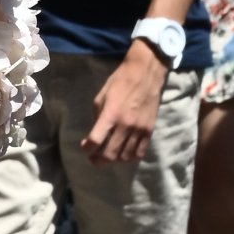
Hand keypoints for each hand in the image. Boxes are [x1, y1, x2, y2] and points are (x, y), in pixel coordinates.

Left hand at [83, 40, 166, 162]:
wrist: (146, 73)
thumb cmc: (120, 82)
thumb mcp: (101, 97)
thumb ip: (97, 118)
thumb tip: (93, 137)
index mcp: (110, 114)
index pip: (95, 141)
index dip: (87, 148)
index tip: (85, 147)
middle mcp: (125, 125)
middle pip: (110, 155)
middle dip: (98, 160)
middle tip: (94, 158)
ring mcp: (139, 129)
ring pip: (124, 157)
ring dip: (114, 160)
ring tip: (109, 155)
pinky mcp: (149, 130)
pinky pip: (139, 153)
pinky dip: (129, 157)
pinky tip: (124, 153)